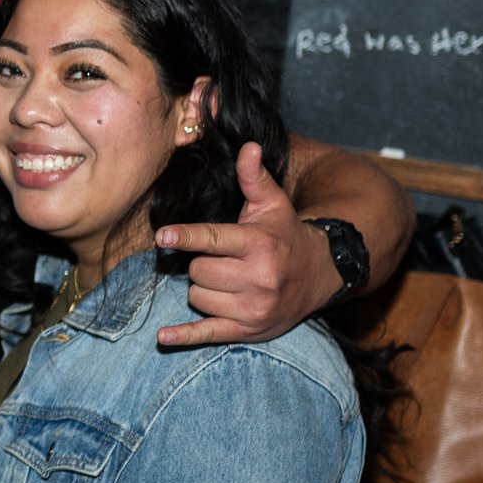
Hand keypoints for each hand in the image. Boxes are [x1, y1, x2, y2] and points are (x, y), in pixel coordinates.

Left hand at [153, 143, 340, 346]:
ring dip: (202, 289)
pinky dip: (184, 336)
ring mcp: (253, 308)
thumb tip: (247, 146)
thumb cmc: (285, 235)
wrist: (319, 275)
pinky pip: (207, 334)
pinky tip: (163, 337)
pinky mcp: (248, 330)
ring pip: (197, 297)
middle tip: (220, 259)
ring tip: (227, 280)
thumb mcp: (272, 205)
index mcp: (259, 244)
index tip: (162, 237)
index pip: (214, 239)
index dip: (187, 236)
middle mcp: (257, 278)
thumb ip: (253, 178)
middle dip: (200, 263)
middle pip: (197, 271)